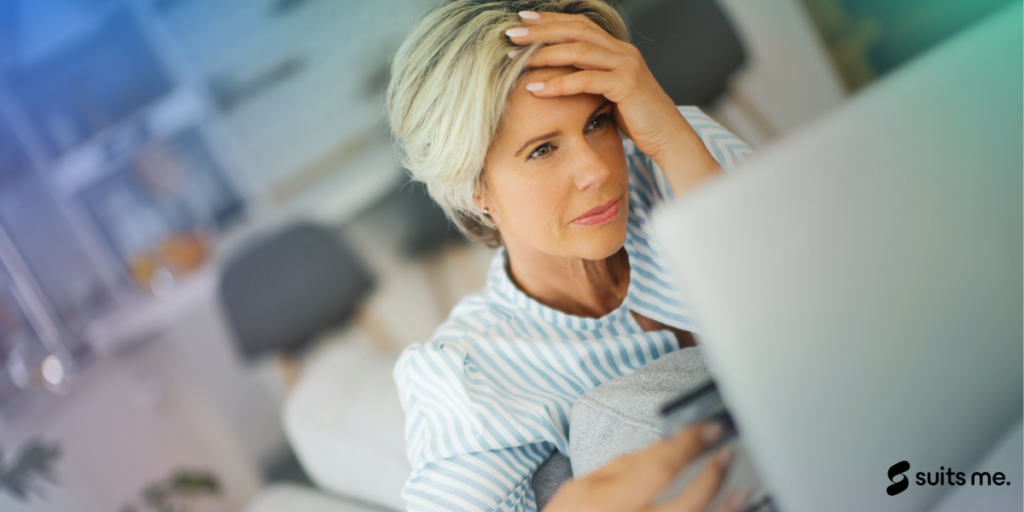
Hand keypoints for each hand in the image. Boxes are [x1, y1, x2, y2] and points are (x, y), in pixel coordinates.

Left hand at [507, 11, 721, 194]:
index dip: (551, 20)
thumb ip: (590, 80)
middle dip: (540, 30)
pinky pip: (586, 80)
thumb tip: (560, 78)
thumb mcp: (610, 93)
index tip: (523, 18)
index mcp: (618, 49)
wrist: (668, 137)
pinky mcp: (626, 85)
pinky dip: (558, 84)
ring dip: (543, 53)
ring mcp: (626, 65)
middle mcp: (623, 51)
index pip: (580, 26)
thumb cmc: (637, 120)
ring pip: (578, 51)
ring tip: (514, 57)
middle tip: (510, 31)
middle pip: (575, 31)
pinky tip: (534, 88)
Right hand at [543, 423, 749, 511]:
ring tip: (740, 490)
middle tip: (724, 454)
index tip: (708, 429)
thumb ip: (624, 466)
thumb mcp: (583, 486)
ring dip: (724, 508)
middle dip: (712, 475)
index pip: (659, 467)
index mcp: (607, 501)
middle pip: (686, 502)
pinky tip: (726, 510)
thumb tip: (666, 447)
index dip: (688, 445)